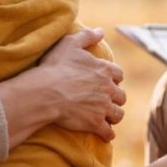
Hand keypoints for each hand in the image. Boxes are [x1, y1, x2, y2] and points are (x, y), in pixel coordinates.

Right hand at [0, 28, 125, 144]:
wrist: (46, 91)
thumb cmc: (56, 66)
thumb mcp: (70, 43)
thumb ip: (87, 36)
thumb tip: (101, 31)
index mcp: (105, 70)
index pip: (118, 74)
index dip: (113, 78)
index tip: (107, 81)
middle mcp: (108, 89)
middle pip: (121, 96)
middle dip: (115, 98)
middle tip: (106, 100)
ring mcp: (103, 107)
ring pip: (118, 114)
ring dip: (113, 116)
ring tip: (107, 118)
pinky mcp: (95, 123)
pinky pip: (108, 132)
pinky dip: (107, 134)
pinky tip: (104, 135)